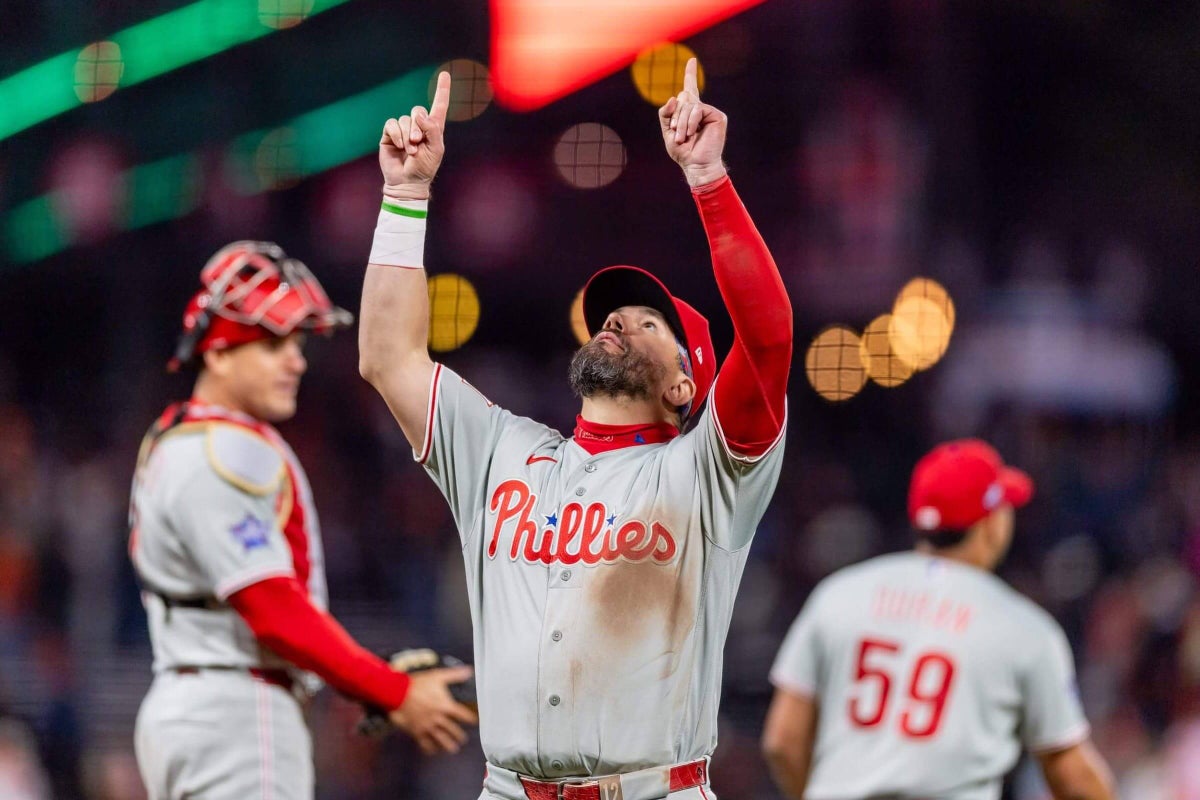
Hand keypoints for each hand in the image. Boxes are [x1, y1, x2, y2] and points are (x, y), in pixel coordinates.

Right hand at [379, 71, 451, 200]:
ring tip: (410, 151)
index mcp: (433, 129)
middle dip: (418, 127)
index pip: (439, 106)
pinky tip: (399, 145)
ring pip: (404, 119)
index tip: (445, 74)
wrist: (407, 182)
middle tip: (418, 143)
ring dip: (407, 135)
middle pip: (417, 110)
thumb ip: (431, 129)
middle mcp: (418, 126)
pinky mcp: (390, 134)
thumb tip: (419, 115)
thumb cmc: (424, 168)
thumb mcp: (435, 149)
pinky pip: (391, 124)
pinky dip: (396, 134)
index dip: (442, 90)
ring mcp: (403, 130)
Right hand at [387, 665, 477, 754]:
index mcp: (446, 706)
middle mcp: (438, 718)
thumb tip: (469, 671)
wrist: (398, 693)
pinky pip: (425, 743)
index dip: (470, 719)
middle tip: (463, 740)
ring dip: (448, 745)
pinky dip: (430, 748)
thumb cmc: (419, 684)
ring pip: (441, 739)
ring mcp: (428, 726)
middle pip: (453, 730)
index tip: (474, 722)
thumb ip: (455, 675)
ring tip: (453, 749)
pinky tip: (433, 751)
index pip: (462, 715)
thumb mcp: (438, 676)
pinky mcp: (417, 731)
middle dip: (459, 736)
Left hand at [658, 58, 727, 186]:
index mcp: (689, 112)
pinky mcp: (717, 116)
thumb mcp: (667, 132)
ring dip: (682, 122)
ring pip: (689, 105)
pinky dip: (691, 121)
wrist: (696, 164)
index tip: (692, 60)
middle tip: (678, 135)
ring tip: (683, 137)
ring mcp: (709, 112)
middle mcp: (700, 109)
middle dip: (676, 117)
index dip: (690, 74)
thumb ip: (666, 114)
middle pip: (683, 98)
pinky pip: (698, 109)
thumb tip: (675, 96)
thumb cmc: (682, 152)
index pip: (689, 89)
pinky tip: (692, 133)